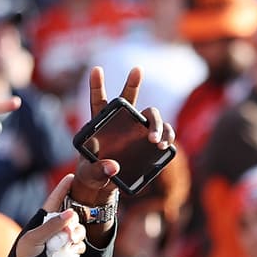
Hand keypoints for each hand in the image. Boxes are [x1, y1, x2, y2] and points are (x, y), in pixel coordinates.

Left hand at [13, 173, 85, 256]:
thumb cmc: (25, 255)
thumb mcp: (34, 238)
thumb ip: (52, 226)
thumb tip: (70, 213)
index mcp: (44, 218)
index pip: (55, 199)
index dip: (64, 188)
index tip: (72, 177)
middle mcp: (55, 226)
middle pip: (73, 215)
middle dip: (74, 220)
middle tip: (68, 232)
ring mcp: (62, 239)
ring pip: (79, 230)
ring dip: (77, 234)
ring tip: (69, 242)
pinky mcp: (68, 251)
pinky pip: (79, 245)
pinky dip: (77, 247)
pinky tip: (71, 251)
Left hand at [72, 66, 175, 209]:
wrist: (103, 187)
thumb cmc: (91, 176)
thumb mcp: (90, 176)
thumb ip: (98, 171)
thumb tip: (113, 167)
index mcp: (100, 127)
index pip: (98, 102)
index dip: (97, 85)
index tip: (96, 69)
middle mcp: (120, 124)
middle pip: (128, 99)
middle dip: (132, 83)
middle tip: (136, 70)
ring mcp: (136, 131)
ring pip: (150, 116)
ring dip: (155, 124)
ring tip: (155, 140)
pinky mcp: (148, 143)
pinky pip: (163, 133)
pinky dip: (167, 136)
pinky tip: (166, 143)